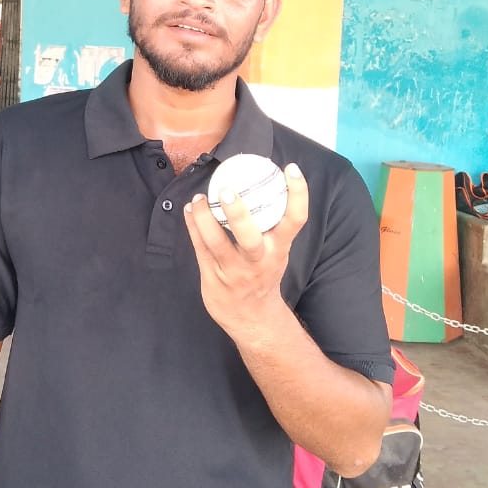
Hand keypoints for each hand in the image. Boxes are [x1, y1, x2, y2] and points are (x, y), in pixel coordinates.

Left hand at [183, 162, 308, 339]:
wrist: (252, 318)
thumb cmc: (264, 274)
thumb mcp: (277, 250)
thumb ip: (272, 223)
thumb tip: (259, 181)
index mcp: (279, 249)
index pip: (295, 220)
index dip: (297, 193)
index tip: (290, 169)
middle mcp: (259, 260)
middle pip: (250, 238)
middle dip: (238, 214)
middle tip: (226, 190)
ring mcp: (234, 271)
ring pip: (216, 243)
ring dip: (204, 217)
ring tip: (199, 198)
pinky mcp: (213, 277)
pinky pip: (200, 248)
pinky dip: (193, 226)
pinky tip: (190, 209)